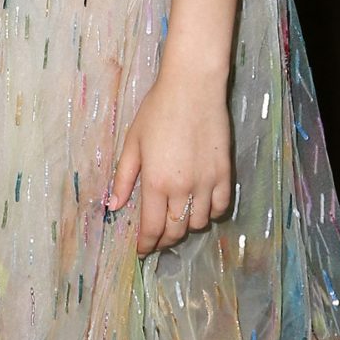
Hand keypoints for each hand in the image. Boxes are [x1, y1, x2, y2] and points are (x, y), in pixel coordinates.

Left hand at [107, 63, 233, 255]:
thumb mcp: (133, 143)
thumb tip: (114, 205)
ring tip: (177, 219)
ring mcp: (206, 183)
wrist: (193, 88)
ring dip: (186, 226)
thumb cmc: (157, 111)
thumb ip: (124, 177)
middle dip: (164, 240)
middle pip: (175, 231)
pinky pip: (220, 207)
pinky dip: (210, 213)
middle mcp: (182, 188)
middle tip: (157, 239)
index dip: (146, 245)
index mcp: (155, 183)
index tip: (142, 251)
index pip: (151, 228)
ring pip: (198, 223)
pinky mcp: (225, 174)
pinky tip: (201, 206)